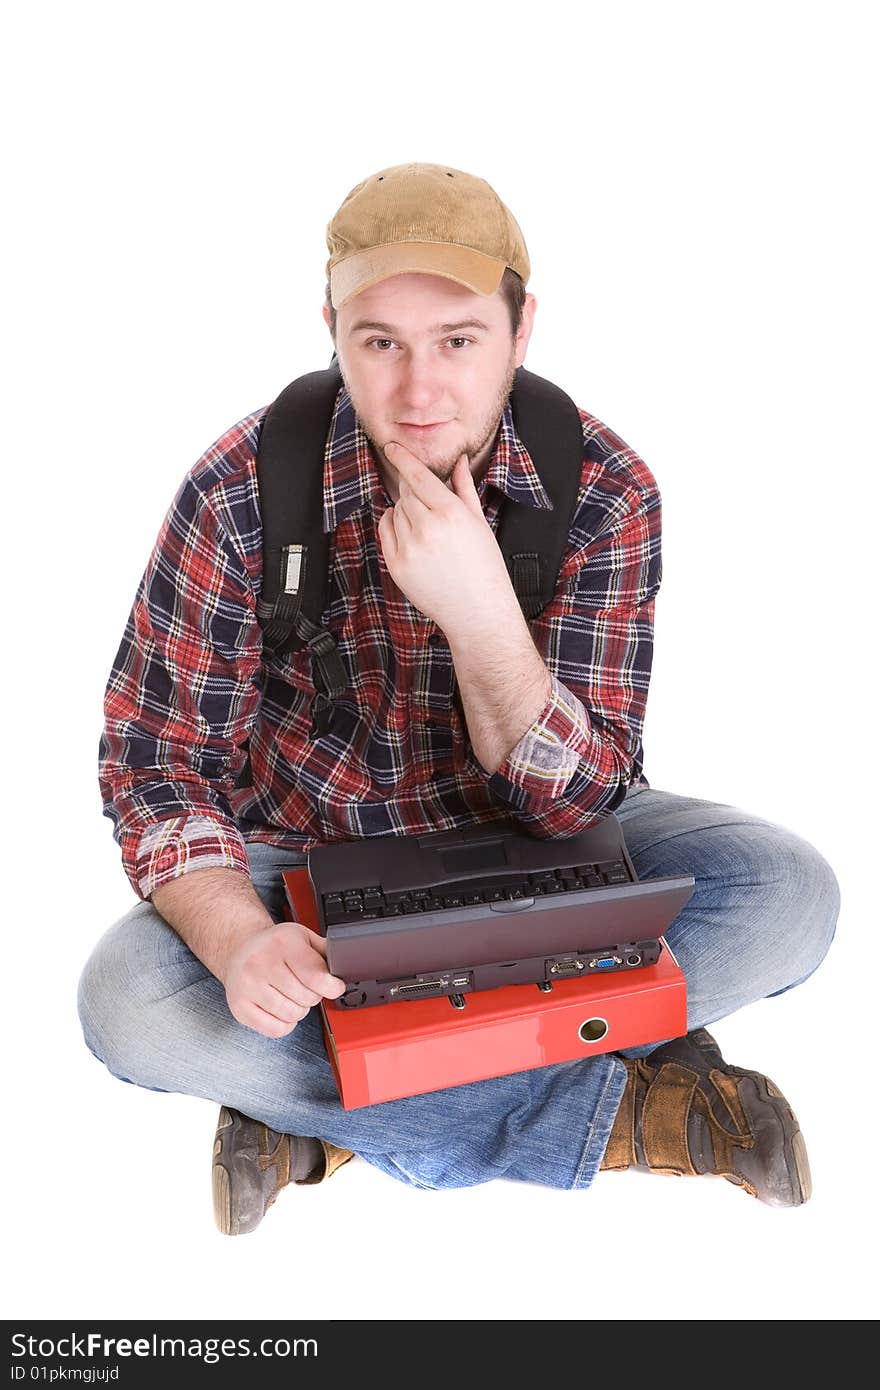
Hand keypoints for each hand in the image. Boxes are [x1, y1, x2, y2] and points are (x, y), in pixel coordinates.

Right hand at [223, 921, 345, 1037]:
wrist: (239, 949)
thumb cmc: (274, 946)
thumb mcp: (301, 936)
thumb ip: (324, 950)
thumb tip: (345, 964)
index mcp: (282, 943)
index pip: (316, 977)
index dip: (332, 987)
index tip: (334, 987)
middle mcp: (260, 962)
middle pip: (306, 998)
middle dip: (313, 996)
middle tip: (305, 986)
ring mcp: (247, 986)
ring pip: (292, 1015)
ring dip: (299, 1010)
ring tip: (292, 996)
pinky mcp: (239, 1007)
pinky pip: (275, 1030)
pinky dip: (285, 1024)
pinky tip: (281, 1009)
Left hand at [376, 441, 514, 635]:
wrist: (477, 611)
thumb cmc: (484, 567)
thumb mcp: (478, 523)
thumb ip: (464, 488)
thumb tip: (458, 461)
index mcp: (451, 514)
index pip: (418, 476)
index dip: (403, 458)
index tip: (392, 447)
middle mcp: (427, 528)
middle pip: (406, 493)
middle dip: (414, 492)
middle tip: (430, 506)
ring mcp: (409, 548)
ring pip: (396, 511)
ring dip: (406, 511)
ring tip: (429, 529)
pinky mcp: (397, 565)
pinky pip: (386, 531)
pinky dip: (393, 525)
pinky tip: (410, 532)